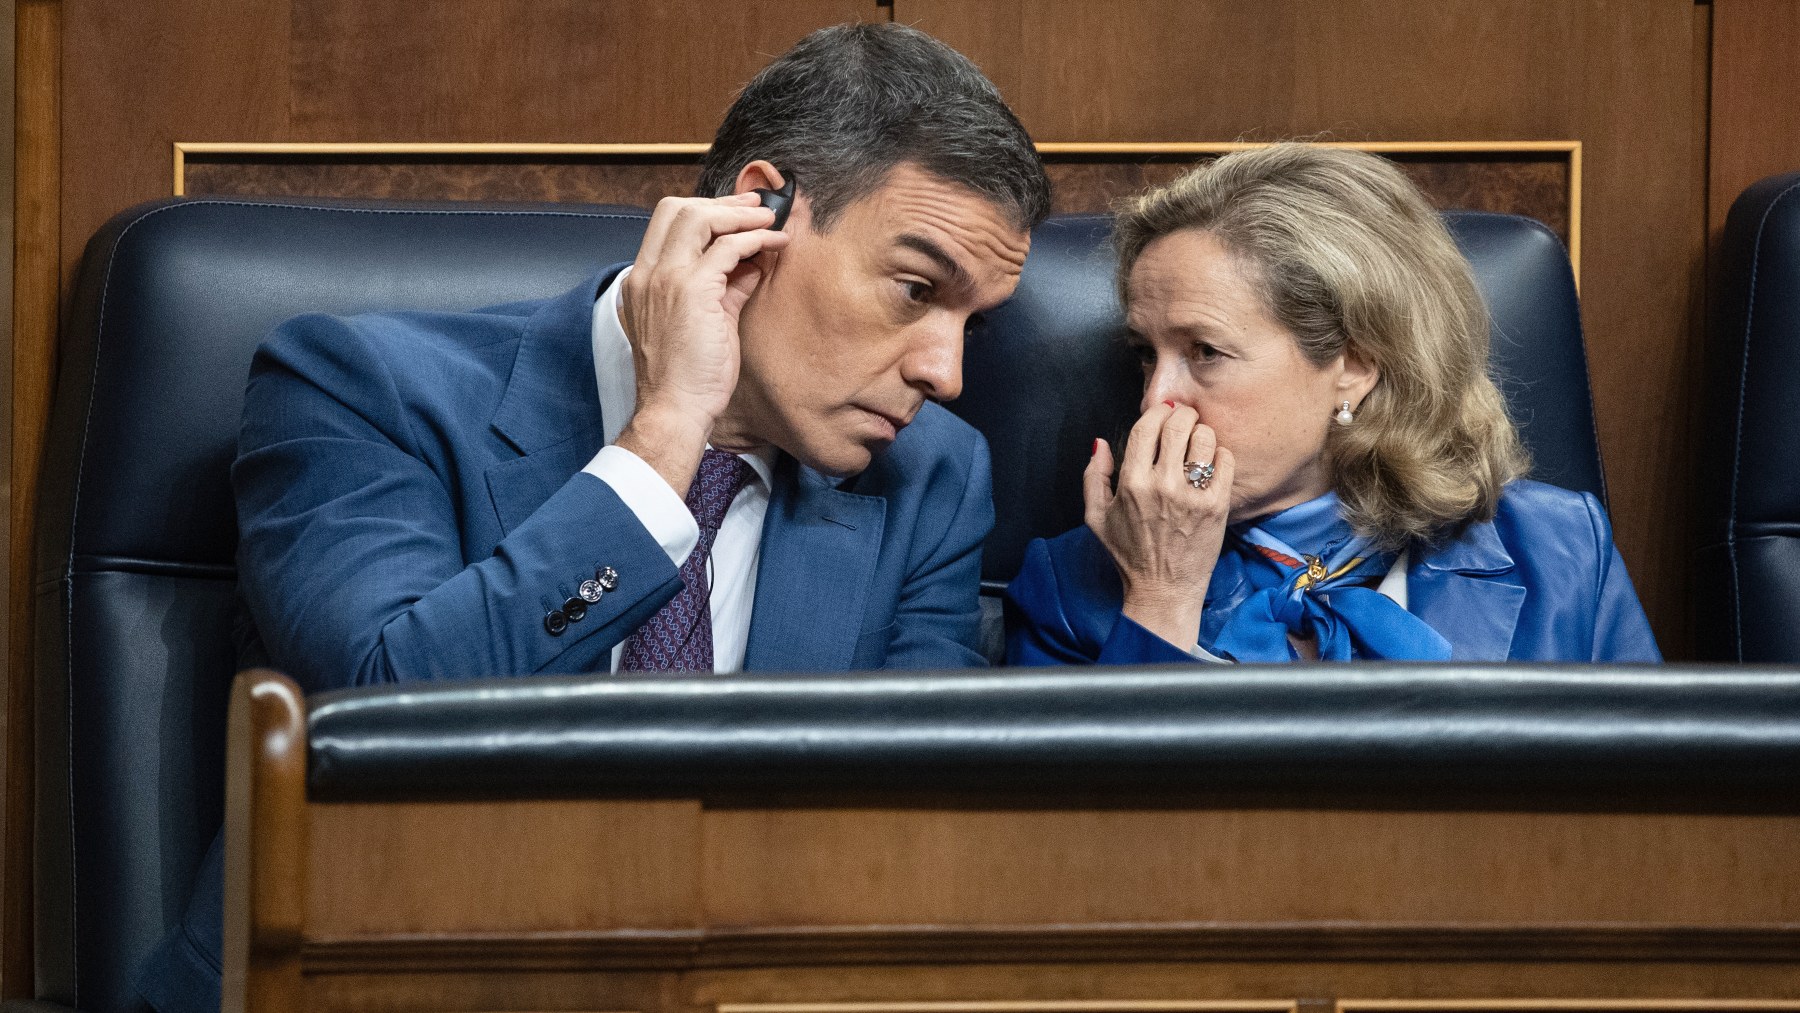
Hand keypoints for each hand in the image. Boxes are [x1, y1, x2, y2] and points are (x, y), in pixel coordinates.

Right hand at [616, 193, 789, 495]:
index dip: (703, 210)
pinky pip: (728, 247)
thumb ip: (723, 290)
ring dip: (741, 214)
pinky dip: (755, 239)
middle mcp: (648, 273)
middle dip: (722, 202)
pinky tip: (775, 245)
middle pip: (677, 208)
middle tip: (757, 207)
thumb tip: (749, 265)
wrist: (675, 410)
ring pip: (700, 217)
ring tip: (770, 221)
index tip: (735, 214)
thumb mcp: (704, 324)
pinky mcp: (693, 290)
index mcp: (642, 280)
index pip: (665, 223)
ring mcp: (667, 279)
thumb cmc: (688, 377)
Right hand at [1084, 402, 1235, 649]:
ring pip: (1205, 439)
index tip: (1164, 413)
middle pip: (1178, 425)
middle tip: (1186, 419)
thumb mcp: (1096, 517)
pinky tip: (1214, 463)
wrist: (1163, 590)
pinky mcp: (1216, 507)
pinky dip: (1222, 455)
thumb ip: (1094, 476)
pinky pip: (1226, 462)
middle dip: (1183, 415)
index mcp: (1131, 483)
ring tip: (1200, 442)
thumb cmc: (1129, 554)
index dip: (1158, 412)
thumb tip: (1100, 443)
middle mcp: (1161, 486)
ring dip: (1203, 434)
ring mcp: (1191, 496)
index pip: (1146, 427)